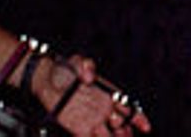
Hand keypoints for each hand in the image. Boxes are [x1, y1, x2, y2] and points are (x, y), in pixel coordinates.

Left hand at [32, 55, 150, 136]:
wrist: (45, 79)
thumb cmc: (64, 68)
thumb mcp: (76, 62)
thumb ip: (85, 66)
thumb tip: (90, 77)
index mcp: (107, 93)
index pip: (127, 107)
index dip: (138, 118)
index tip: (146, 127)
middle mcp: (102, 109)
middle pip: (121, 125)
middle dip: (125, 132)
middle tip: (123, 134)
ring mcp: (91, 120)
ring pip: (107, 135)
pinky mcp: (78, 129)